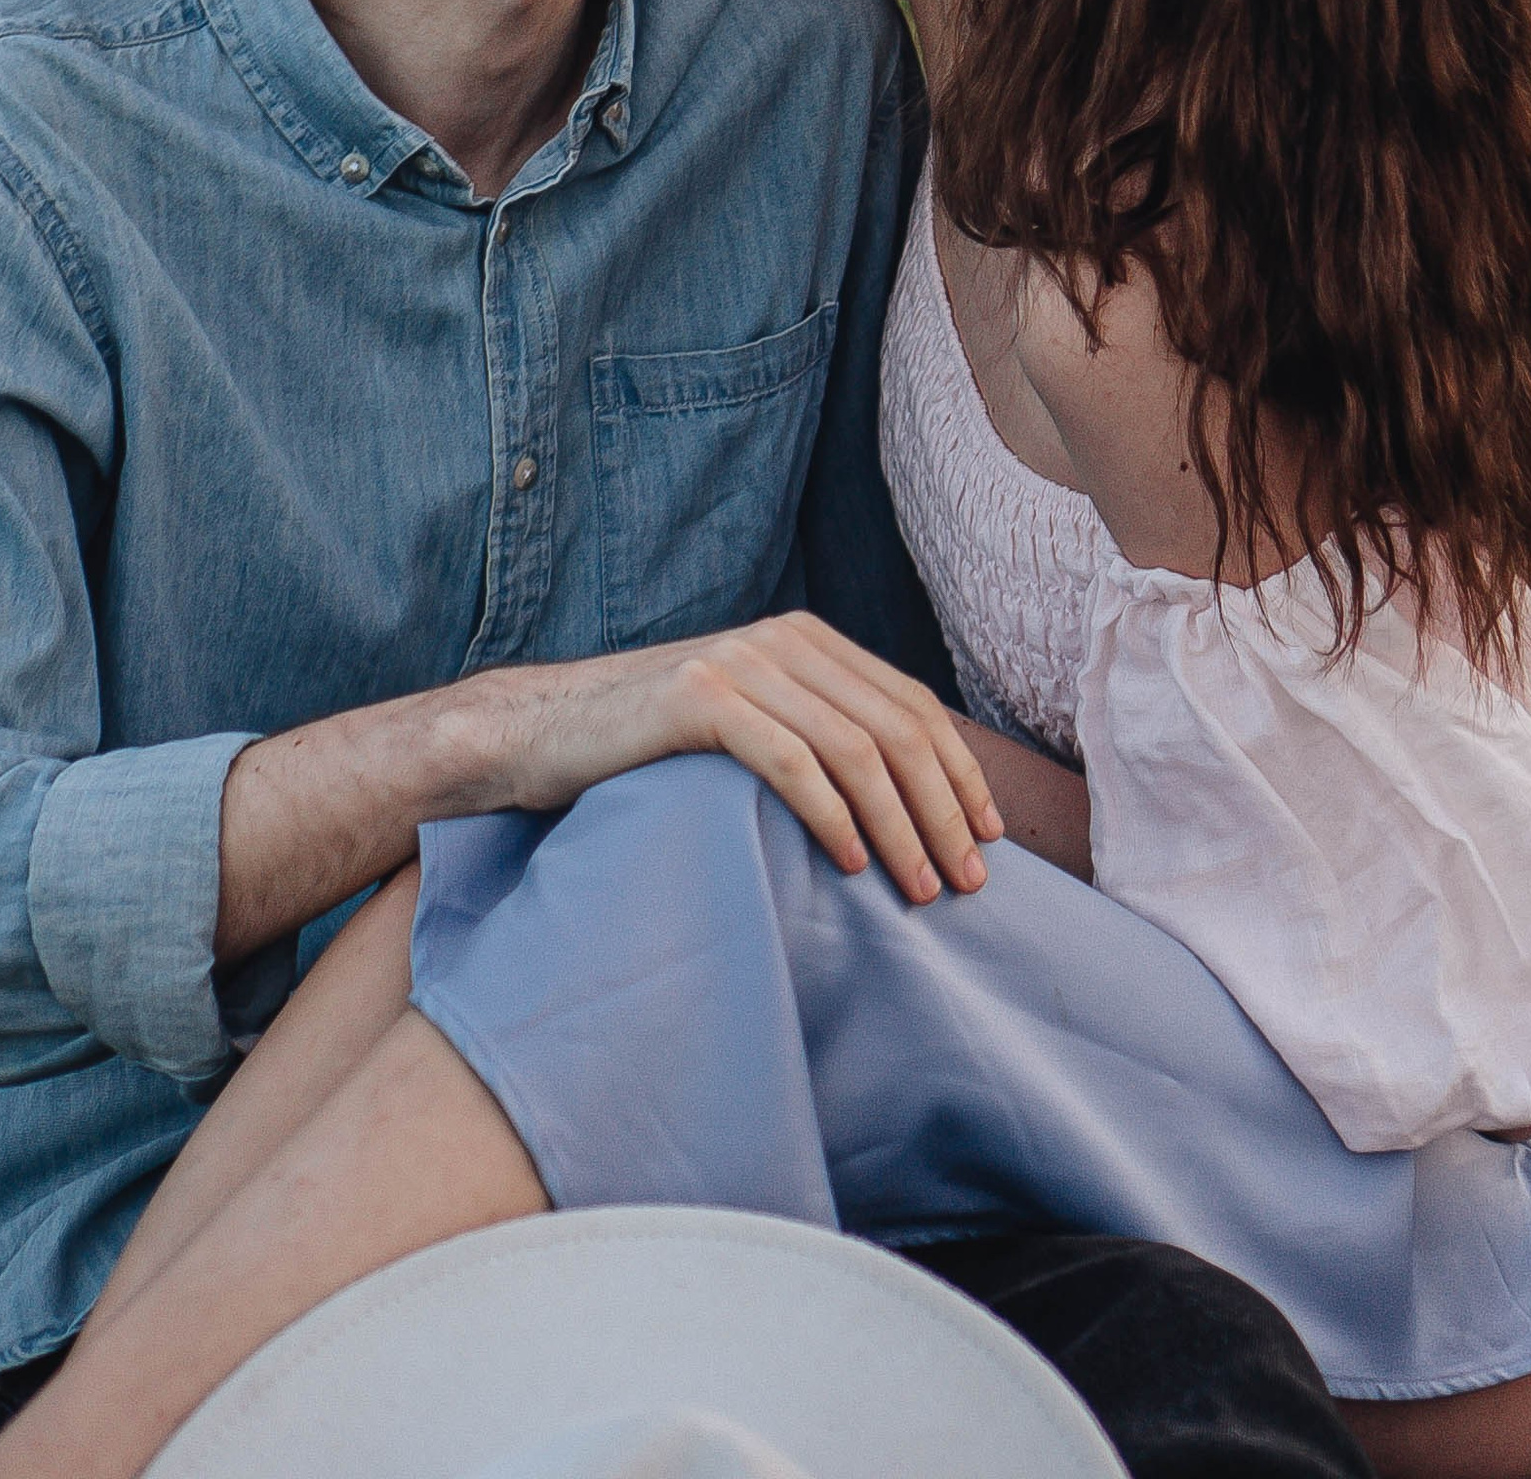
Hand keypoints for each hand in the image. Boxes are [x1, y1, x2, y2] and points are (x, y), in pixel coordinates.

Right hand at [468, 614, 1004, 904]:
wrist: (541, 730)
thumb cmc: (651, 747)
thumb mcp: (748, 722)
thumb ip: (814, 732)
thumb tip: (903, 798)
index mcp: (807, 640)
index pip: (913, 704)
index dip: (960, 772)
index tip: (990, 836)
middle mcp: (783, 640)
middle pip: (897, 728)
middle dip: (943, 809)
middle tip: (969, 881)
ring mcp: (741, 664)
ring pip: (855, 748)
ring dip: (900, 826)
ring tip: (921, 889)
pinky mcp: (699, 698)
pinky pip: (790, 759)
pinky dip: (833, 814)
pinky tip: (854, 863)